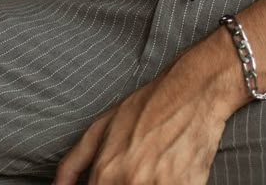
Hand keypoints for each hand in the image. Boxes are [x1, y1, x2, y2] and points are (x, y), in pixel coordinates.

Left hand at [54, 60, 230, 184]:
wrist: (194, 90)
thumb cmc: (146, 106)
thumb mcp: (100, 128)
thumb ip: (71, 165)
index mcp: (105, 173)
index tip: (111, 183)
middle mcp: (130, 183)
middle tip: (138, 171)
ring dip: (147, 184)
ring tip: (153, 170)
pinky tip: (168, 172)